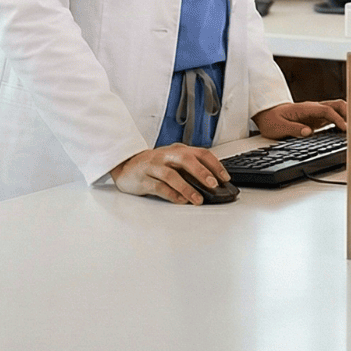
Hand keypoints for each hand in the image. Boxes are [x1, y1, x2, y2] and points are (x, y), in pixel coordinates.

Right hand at [110, 144, 229, 204]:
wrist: (126, 165)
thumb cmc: (154, 165)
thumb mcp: (173, 161)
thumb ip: (190, 169)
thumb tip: (212, 183)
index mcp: (177, 150)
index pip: (200, 153)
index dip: (215, 165)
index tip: (225, 178)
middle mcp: (166, 155)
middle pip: (186, 160)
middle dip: (202, 172)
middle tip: (213, 185)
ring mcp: (153, 166)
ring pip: (172, 175)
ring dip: (187, 188)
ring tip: (198, 199)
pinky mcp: (143, 179)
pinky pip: (159, 187)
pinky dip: (171, 194)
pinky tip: (180, 201)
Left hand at [254, 99, 348, 139]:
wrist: (267, 114)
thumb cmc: (271, 120)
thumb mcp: (278, 127)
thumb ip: (293, 129)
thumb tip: (308, 132)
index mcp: (305, 108)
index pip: (326, 111)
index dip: (337, 119)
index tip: (345, 129)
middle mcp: (313, 108)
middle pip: (336, 105)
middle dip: (348, 113)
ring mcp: (316, 113)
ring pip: (337, 109)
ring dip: (347, 116)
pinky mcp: (317, 119)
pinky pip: (333, 116)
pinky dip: (342, 120)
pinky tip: (346, 130)